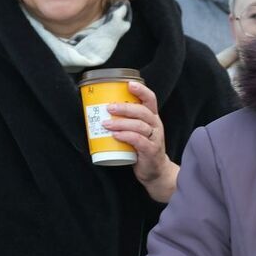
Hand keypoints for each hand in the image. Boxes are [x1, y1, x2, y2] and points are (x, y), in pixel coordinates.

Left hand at [104, 80, 177, 202]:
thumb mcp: (136, 132)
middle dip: (124, 108)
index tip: (128, 83)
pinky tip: (116, 135)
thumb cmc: (141, 149)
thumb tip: (100, 113)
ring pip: (139, 125)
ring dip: (121, 123)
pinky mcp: (151, 151)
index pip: (150, 99)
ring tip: (106, 123)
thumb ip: (125, 122)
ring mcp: (155, 138)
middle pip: (142, 111)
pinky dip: (126, 137)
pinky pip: (139, 141)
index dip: (141, 90)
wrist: (155, 171)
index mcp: (152, 117)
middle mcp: (156, 125)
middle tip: (109, 107)